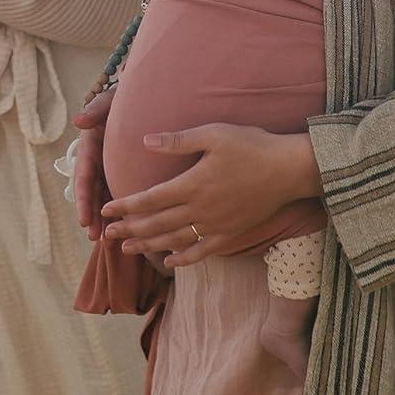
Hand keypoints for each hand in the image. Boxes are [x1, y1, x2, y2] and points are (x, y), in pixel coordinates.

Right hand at [72, 87, 114, 239]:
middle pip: (92, 192)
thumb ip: (96, 108)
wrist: (146, 97)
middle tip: (94, 236)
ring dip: (103, 219)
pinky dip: (119, 210)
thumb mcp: (110, 100)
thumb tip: (79, 120)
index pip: (84, 174)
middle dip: (91, 215)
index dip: (83, 198)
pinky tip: (126, 228)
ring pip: (104, 197)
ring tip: (105, 241)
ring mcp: (109, 168)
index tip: (84, 217)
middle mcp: (98, 160)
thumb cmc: (124, 98)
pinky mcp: (123, 173)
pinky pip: (119, 194)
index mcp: (91, 146)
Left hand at [101, 125, 322, 269]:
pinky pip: (201, 251)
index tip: (106, 209)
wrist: (288, 170)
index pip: (149, 200)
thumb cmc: (251, 145)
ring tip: (127, 248)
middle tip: (106, 234)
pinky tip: (168, 261)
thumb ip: (177, 140)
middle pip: (156, 224)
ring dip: (147, 245)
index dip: (125, 206)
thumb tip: (144, 141)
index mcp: (192, 184)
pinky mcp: (230, 233)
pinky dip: (182, 258)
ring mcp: (215, 225)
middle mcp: (200, 209)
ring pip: (174, 240)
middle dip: (129, 229)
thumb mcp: (213, 134)